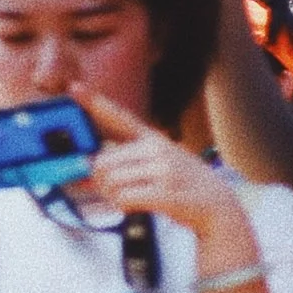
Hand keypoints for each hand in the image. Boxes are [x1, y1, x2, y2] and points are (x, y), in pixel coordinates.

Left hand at [77, 87, 243, 240]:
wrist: (218, 205)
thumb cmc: (183, 184)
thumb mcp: (161, 163)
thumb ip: (126, 163)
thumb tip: (87, 169)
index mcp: (154, 139)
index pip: (120, 117)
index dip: (95, 102)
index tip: (74, 87)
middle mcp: (157, 149)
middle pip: (102, 160)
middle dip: (100, 179)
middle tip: (113, 189)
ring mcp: (162, 170)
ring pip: (110, 180)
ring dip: (110, 194)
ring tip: (127, 197)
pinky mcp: (164, 192)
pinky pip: (123, 197)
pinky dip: (122, 205)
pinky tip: (134, 205)